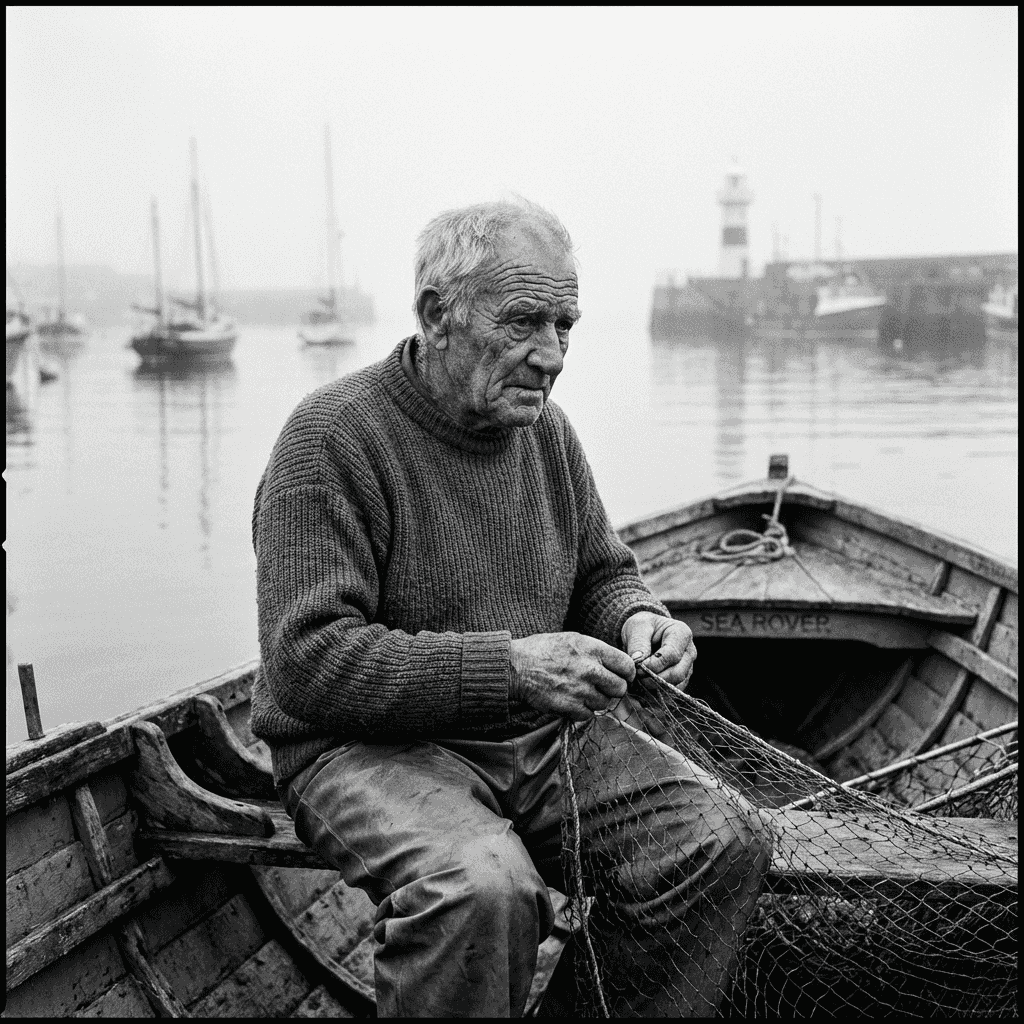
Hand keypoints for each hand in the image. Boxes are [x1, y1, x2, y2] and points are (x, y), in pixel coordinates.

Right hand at [509, 632, 635, 721]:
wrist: (516, 666)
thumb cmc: (542, 650)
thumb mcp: (572, 639)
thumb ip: (596, 651)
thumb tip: (616, 664)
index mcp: (592, 648)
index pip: (627, 665)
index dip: (627, 673)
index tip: (621, 676)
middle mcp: (589, 669)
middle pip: (620, 688)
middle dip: (613, 689)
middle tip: (602, 687)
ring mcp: (580, 689)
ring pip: (604, 703)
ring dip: (596, 701)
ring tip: (581, 692)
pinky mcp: (569, 707)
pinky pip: (588, 715)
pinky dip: (582, 711)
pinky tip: (572, 701)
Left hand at [621, 612, 695, 688]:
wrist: (646, 633)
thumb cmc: (643, 627)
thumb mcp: (637, 627)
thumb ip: (638, 643)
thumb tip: (638, 662)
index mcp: (682, 633)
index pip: (672, 655)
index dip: (654, 664)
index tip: (637, 667)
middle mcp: (689, 651)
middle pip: (677, 672)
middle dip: (655, 678)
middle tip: (637, 676)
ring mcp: (688, 666)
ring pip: (676, 684)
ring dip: (656, 685)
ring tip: (639, 679)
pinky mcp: (683, 679)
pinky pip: (673, 690)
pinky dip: (658, 690)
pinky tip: (644, 684)